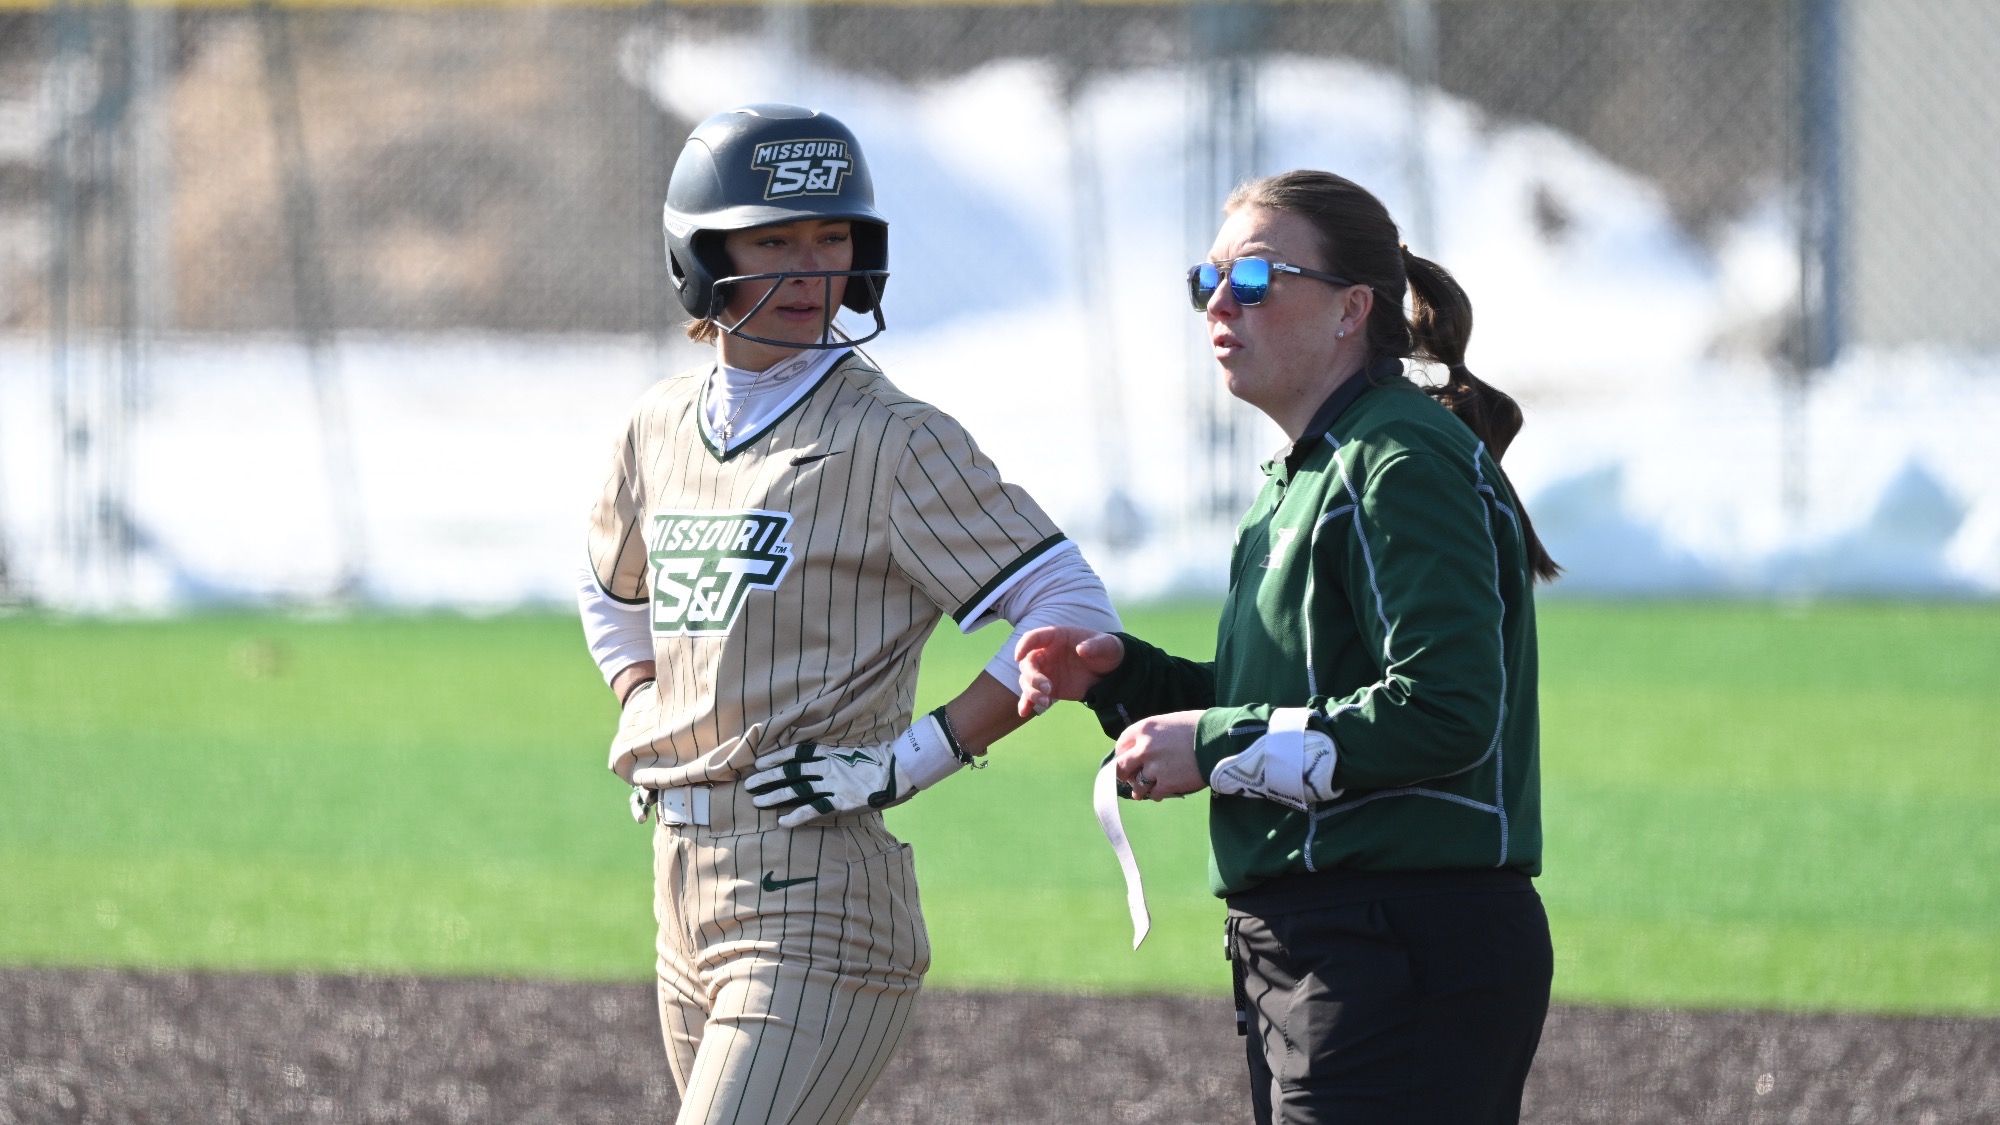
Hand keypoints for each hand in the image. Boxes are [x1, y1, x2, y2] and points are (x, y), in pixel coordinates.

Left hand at [745, 741, 909, 827]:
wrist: (899, 768)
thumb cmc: (879, 761)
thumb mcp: (852, 754)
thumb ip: (835, 760)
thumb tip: (822, 764)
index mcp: (830, 753)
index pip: (796, 753)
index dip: (776, 758)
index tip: (758, 762)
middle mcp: (828, 767)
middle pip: (790, 771)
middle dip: (768, 778)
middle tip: (749, 784)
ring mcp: (834, 784)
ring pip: (797, 789)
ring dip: (775, 796)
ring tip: (756, 801)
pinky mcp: (841, 801)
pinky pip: (814, 809)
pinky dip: (797, 815)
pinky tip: (782, 821)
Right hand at [1015, 627, 1124, 717]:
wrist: (1111, 671)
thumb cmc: (1106, 650)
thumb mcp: (1107, 645)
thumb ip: (1095, 646)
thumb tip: (1081, 650)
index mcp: (1056, 637)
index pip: (1033, 638)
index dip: (1023, 645)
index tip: (1018, 656)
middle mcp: (1046, 654)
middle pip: (1028, 663)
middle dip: (1032, 676)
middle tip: (1047, 689)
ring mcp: (1046, 672)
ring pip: (1027, 681)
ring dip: (1031, 692)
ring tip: (1046, 703)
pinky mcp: (1049, 689)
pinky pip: (1032, 695)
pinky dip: (1026, 703)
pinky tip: (1024, 712)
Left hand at [1113, 711, 1205, 800]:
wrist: (1220, 741)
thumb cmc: (1201, 727)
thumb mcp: (1171, 721)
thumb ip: (1155, 734)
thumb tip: (1148, 745)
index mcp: (1145, 729)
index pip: (1122, 743)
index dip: (1124, 753)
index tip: (1127, 758)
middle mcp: (1144, 748)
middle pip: (1121, 766)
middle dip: (1124, 773)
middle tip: (1128, 777)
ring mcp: (1154, 768)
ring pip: (1136, 785)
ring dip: (1139, 788)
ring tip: (1141, 791)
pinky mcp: (1167, 784)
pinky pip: (1154, 794)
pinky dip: (1156, 794)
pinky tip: (1160, 793)